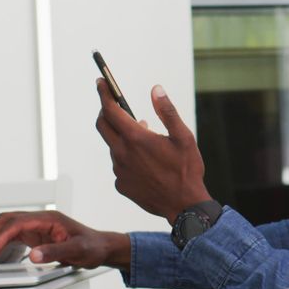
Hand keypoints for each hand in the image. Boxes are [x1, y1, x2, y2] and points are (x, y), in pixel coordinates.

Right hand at [0, 210, 130, 270]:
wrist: (100, 247)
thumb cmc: (92, 246)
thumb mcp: (77, 250)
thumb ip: (55, 252)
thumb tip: (34, 256)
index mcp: (49, 219)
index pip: (19, 222)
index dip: (3, 234)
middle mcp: (41, 220)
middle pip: (9, 220)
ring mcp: (37, 227)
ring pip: (8, 226)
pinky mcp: (36, 236)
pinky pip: (13, 235)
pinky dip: (1, 240)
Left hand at [95, 79, 211, 222]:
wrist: (184, 206)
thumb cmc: (187, 170)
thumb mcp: (183, 136)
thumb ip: (167, 111)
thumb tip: (156, 90)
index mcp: (137, 139)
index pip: (111, 110)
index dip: (104, 94)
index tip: (101, 83)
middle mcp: (123, 153)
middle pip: (103, 126)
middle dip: (106, 111)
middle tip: (115, 105)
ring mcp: (120, 171)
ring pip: (113, 147)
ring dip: (122, 138)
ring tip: (143, 139)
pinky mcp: (121, 185)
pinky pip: (119, 165)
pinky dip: (127, 157)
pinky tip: (145, 162)